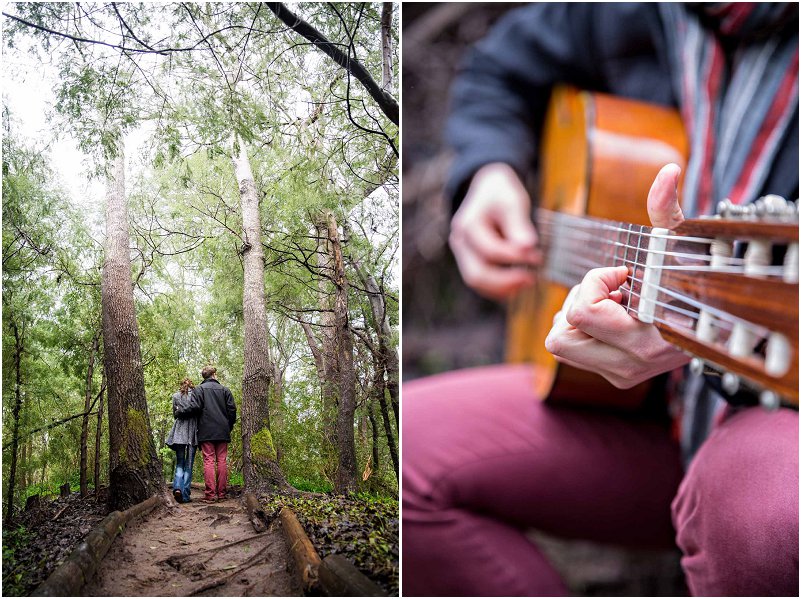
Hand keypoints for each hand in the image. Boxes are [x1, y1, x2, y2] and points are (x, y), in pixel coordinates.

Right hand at [449, 163, 540, 299]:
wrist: (488, 190)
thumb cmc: (501, 194)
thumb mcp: (512, 202)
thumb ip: (518, 225)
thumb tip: (528, 247)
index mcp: (468, 225)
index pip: (490, 251)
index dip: (515, 257)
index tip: (537, 257)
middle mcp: (460, 241)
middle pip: (476, 274)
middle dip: (505, 281)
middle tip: (531, 279)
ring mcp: (462, 253)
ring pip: (476, 282)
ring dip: (502, 288)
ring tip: (527, 282)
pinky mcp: (469, 261)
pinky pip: (480, 282)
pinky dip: (498, 288)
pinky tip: (517, 284)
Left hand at [544, 164, 690, 387]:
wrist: (722, 324)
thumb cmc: (697, 279)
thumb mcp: (680, 245)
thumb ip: (668, 211)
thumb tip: (668, 173)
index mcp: (645, 338)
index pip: (581, 312)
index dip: (594, 282)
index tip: (623, 273)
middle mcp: (630, 364)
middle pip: (558, 337)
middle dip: (576, 305)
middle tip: (608, 292)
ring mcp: (622, 374)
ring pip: (560, 346)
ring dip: (577, 319)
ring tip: (612, 304)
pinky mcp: (616, 376)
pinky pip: (572, 352)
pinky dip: (583, 332)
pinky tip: (615, 318)